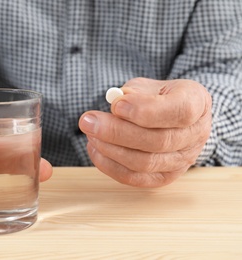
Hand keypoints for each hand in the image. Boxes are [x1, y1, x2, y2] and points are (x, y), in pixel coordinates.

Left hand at [79, 78, 211, 186]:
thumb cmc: (157, 98)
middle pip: (158, 141)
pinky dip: (110, 165)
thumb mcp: (148, 86)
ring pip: (144, 163)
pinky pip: (134, 178)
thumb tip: (114, 103)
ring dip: (110, 149)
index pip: (180, 112)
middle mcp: (195, 135)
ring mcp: (182, 160)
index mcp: (196, 103)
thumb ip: (133, 93)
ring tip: (90, 133)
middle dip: (116, 132)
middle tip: (88, 121)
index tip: (116, 105)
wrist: (169, 116)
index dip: (146, 111)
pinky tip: (94, 148)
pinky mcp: (164, 177)